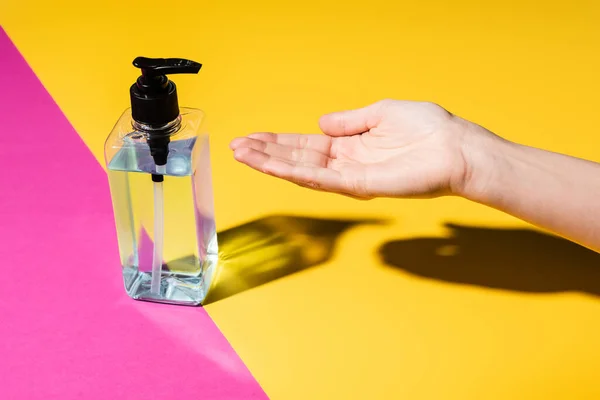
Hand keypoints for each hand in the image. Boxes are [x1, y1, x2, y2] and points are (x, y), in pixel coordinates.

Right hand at [230, 99, 491, 198]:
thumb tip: (321, 122)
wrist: (456, 148)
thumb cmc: (427, 130)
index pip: (305, 145)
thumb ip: (349, 120)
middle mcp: (346, 164)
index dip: (278, 142)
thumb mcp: (381, 113)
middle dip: (266, 153)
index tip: (253, 137)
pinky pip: (322, 180)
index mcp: (350, 146)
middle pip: (297, 159)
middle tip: (236, 147)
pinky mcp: (361, 186)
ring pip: (302, 171)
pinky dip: (295, 173)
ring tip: (242, 155)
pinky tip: (271, 165)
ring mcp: (351, 177)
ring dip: (271, 163)